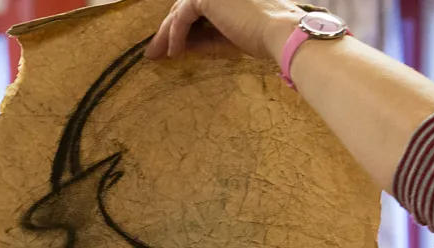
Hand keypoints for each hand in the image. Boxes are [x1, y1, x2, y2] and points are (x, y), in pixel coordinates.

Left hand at [147, 0, 301, 61]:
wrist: (279, 33)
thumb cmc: (260, 37)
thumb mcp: (225, 39)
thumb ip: (203, 39)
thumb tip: (182, 46)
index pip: (196, 7)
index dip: (179, 27)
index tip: (169, 48)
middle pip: (184, 7)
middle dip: (167, 30)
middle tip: (154, 51)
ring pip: (179, 11)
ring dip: (166, 34)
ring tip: (158, 54)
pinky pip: (181, 17)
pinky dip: (175, 35)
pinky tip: (174, 52)